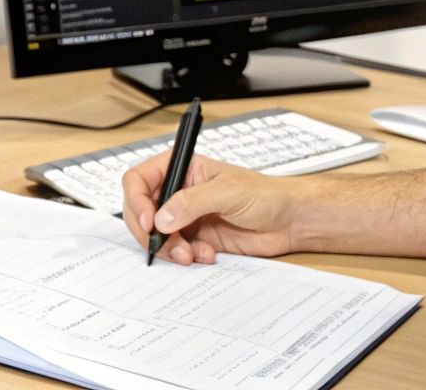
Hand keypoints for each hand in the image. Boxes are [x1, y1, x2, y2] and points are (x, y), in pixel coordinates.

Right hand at [122, 151, 303, 264]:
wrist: (289, 222)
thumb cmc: (265, 195)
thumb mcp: (227, 192)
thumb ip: (191, 203)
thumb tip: (161, 219)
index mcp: (181, 168)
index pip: (139, 180)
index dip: (137, 201)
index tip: (150, 222)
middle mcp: (177, 191)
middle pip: (141, 211)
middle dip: (151, 232)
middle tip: (168, 246)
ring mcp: (184, 216)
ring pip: (155, 235)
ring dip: (169, 249)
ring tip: (190, 255)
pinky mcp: (194, 238)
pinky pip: (174, 250)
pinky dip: (185, 256)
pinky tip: (207, 254)